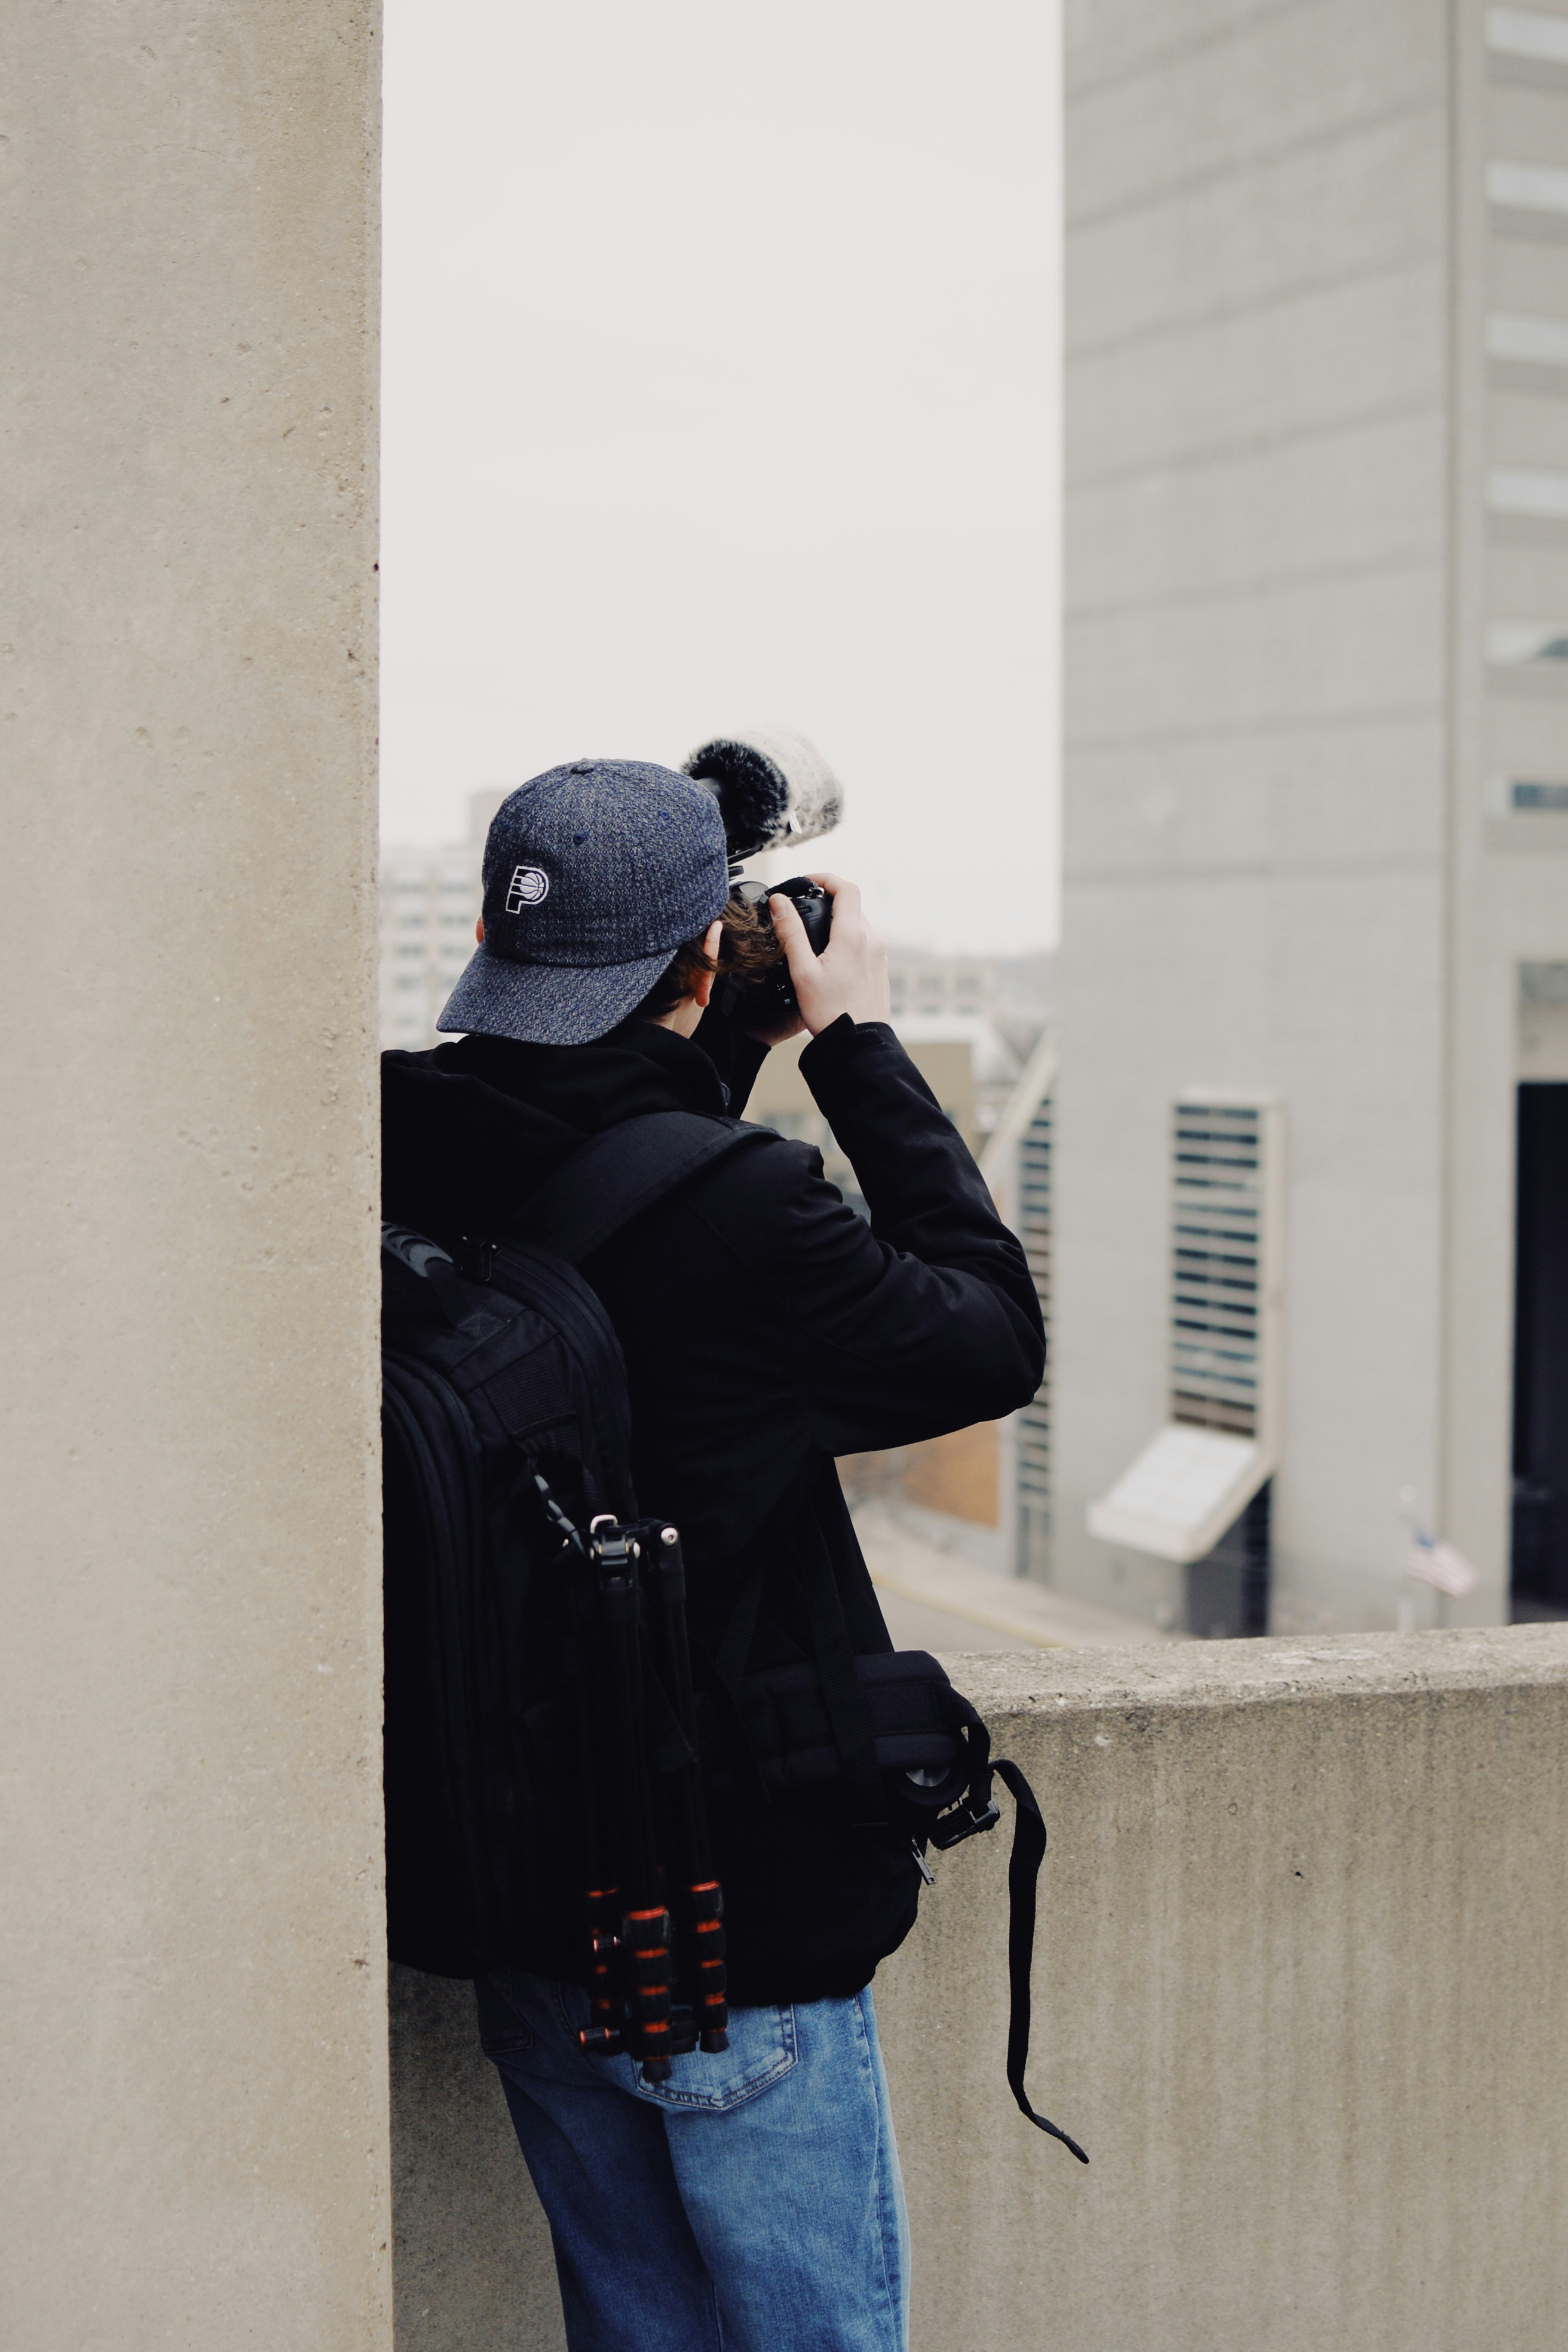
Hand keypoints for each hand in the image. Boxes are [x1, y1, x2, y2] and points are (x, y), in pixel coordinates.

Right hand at [766, 874, 890, 1037]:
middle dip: (827, 901)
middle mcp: (871, 939)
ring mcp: (879, 954)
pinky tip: (829, 959)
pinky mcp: (880, 968)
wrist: (859, 1043)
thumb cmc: (831, 1012)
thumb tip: (779, 902)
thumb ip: (790, 932)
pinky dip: (847, 939)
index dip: (826, 877)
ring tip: (813, 936)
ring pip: (858, 924)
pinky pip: (864, 942)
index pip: (846, 888)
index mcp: (853, 934)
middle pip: (852, 905)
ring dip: (837, 921)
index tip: (808, 881)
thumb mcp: (802, 970)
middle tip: (803, 908)